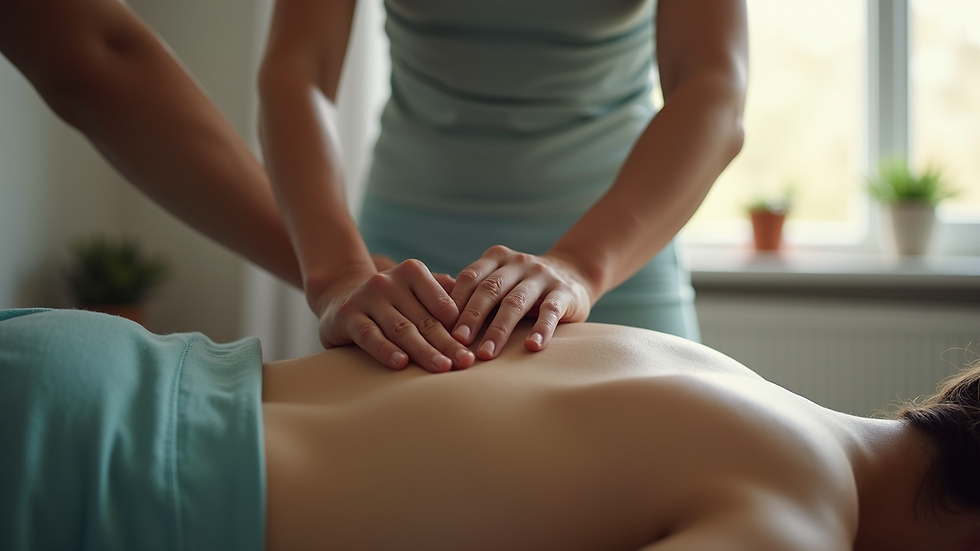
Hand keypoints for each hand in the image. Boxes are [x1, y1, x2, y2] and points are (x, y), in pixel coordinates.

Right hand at [313, 259, 474, 371]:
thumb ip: (445, 296)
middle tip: (466, 362)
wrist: (339, 297)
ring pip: (401, 328)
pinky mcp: (346, 316)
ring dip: (424, 350)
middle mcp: (388, 280)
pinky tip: (402, 363)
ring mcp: (366, 297)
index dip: (461, 326)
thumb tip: (483, 307)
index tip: (476, 345)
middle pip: (425, 319)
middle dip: (448, 343)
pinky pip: (370, 335)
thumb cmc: (391, 301)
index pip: (442, 302)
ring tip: (443, 367)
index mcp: (412, 272)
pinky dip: (386, 350)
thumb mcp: (417, 293)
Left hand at [449, 245, 592, 359]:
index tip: (438, 328)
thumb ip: (474, 292)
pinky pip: (551, 311)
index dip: (453, 302)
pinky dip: (542, 329)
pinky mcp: (564, 293)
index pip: (470, 278)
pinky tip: (533, 347)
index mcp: (496, 259)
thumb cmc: (522, 287)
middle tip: (457, 342)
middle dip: (471, 317)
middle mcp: (518, 263)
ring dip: (499, 330)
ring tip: (486, 355)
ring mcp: (542, 276)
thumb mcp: (499, 281)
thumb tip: (431, 319)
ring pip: (516, 302)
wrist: (573, 274)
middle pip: (490, 289)